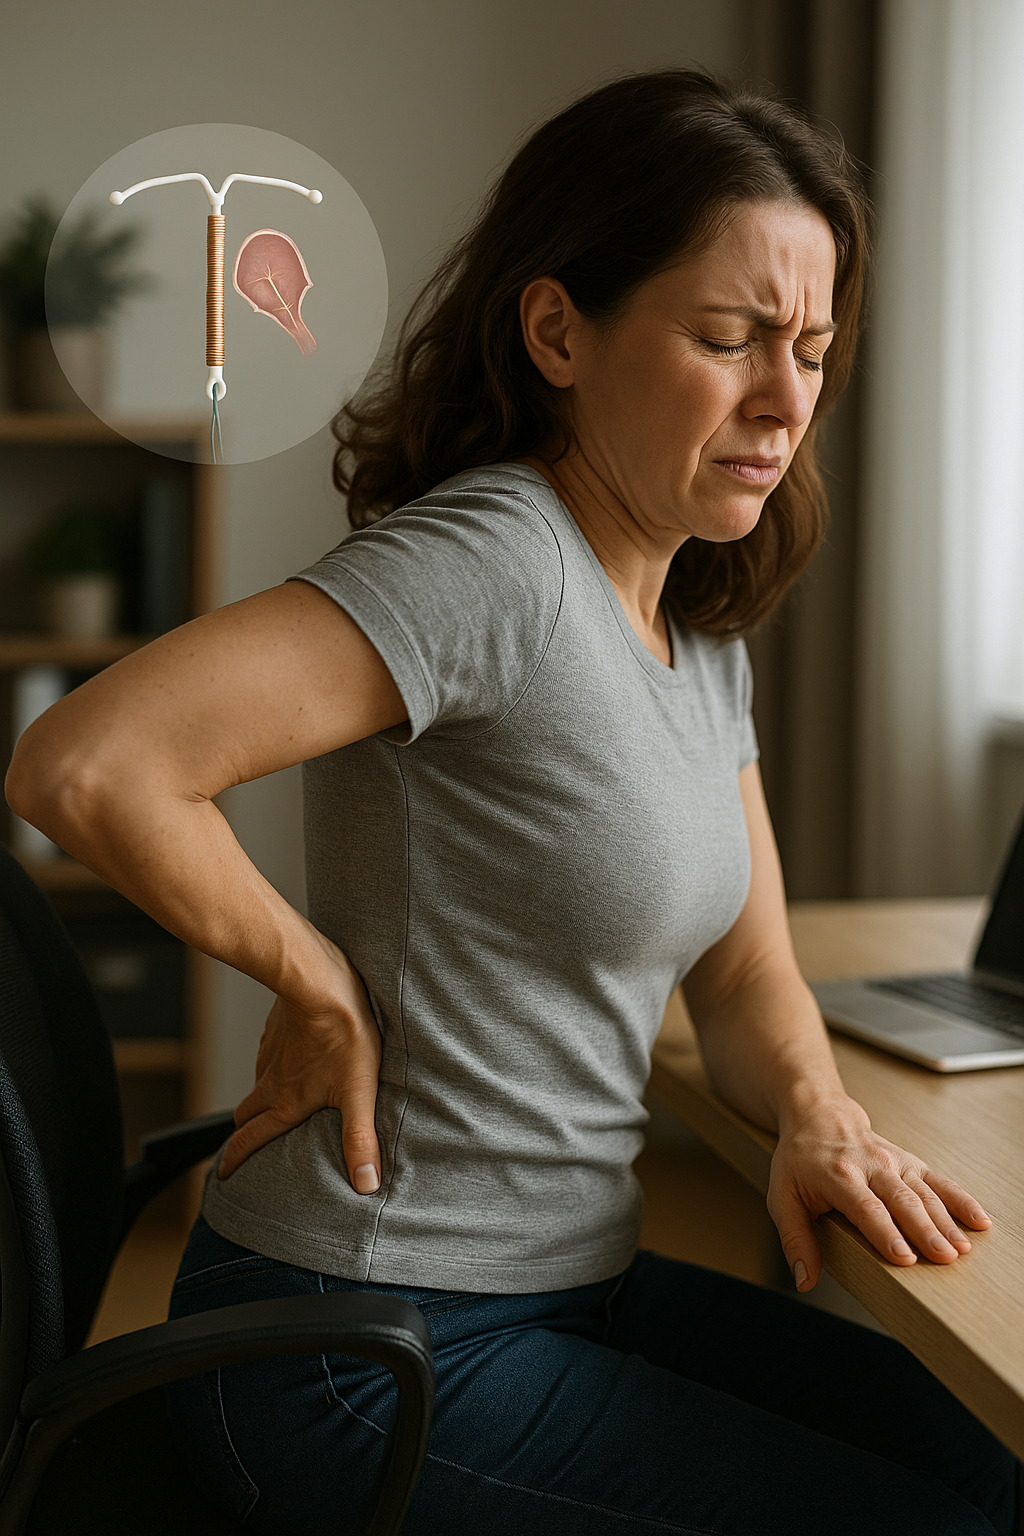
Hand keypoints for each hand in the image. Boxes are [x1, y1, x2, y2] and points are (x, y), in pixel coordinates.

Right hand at [217, 929, 382, 1192]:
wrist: (319, 980)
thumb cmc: (344, 1033)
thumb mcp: (359, 1091)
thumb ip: (359, 1138)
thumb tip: (366, 1184)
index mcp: (287, 1103)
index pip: (251, 1139)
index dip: (235, 1161)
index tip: (224, 1176)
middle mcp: (271, 1081)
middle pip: (247, 1114)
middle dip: (244, 1131)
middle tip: (246, 1141)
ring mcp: (270, 1053)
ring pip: (257, 1083)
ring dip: (261, 1096)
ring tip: (275, 1102)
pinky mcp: (276, 1029)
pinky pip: (268, 1054)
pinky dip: (274, 1066)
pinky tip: (293, 1059)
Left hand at [767, 1095, 991, 1291]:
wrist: (819, 1115)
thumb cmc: (799, 1160)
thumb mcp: (782, 1196)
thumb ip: (795, 1239)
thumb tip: (805, 1279)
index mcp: (838, 1175)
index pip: (865, 1207)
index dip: (885, 1233)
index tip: (905, 1258)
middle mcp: (870, 1166)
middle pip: (902, 1200)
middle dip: (925, 1231)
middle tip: (945, 1258)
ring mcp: (894, 1161)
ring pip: (924, 1192)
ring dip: (946, 1220)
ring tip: (962, 1248)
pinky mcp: (910, 1161)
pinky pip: (939, 1180)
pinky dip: (960, 1199)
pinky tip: (979, 1220)